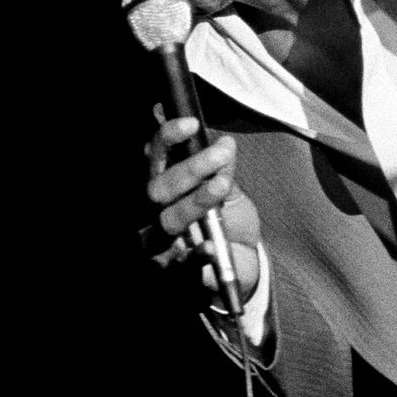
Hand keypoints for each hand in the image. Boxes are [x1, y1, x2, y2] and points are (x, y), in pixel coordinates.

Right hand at [145, 108, 261, 303]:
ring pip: (168, 220)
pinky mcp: (174, 272)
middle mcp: (154, 211)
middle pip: (158, 186)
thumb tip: (224, 142)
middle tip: (222, 153)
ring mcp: (161, 242)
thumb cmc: (227, 218)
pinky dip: (195, 256)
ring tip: (223, 186)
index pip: (154, 155)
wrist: (242, 260)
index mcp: (163, 183)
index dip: (167, 137)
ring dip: (196, 201)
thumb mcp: (227, 187)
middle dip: (191, 167)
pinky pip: (179, 265)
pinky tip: (211, 247)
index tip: (193, 124)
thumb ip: (223, 166)